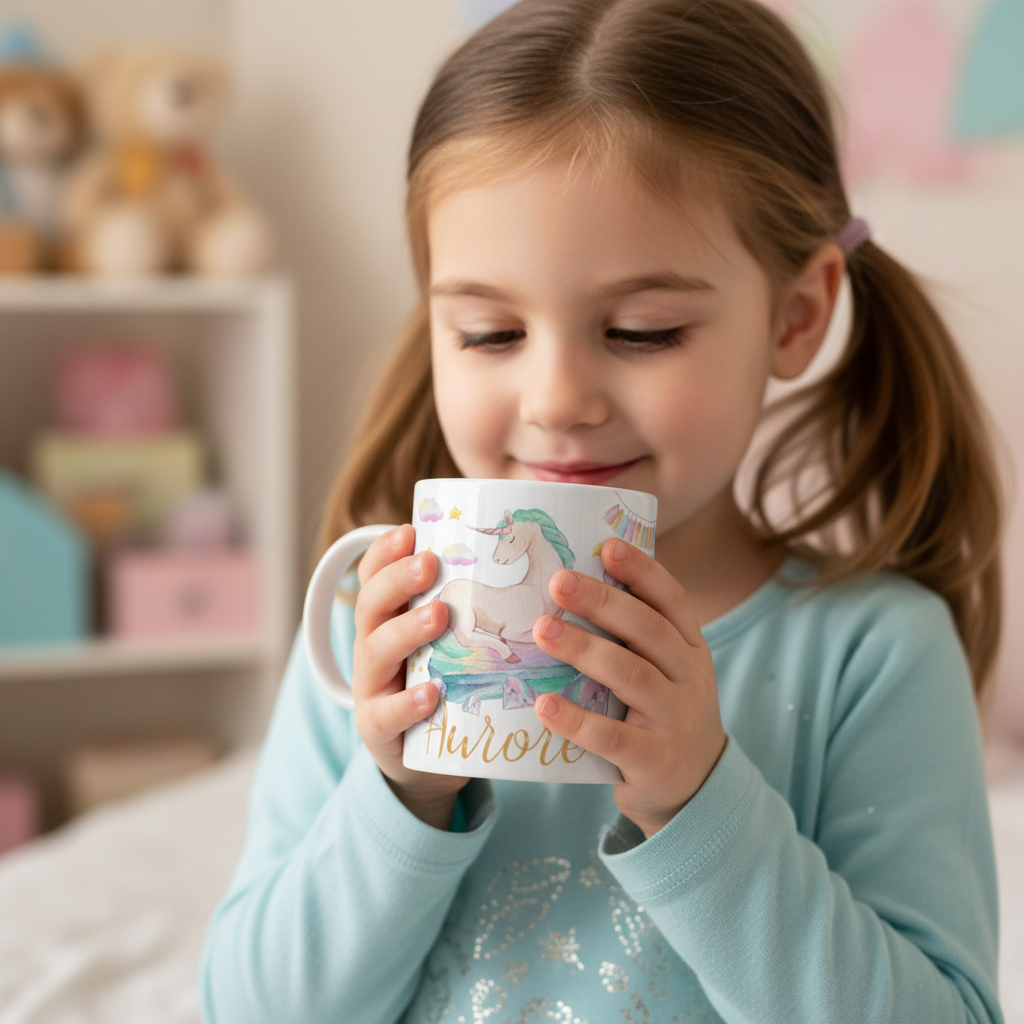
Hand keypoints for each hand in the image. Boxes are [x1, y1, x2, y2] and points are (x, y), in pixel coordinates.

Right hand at [352, 524, 467, 828]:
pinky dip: (406, 702)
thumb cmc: (451, 684)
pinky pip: (386, 714)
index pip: (374, 575)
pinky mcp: (380, 731)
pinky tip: (431, 692)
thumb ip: (479, 598)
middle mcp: (371, 645)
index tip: (410, 531)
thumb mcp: (456, 639)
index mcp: (387, 617)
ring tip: (439, 615)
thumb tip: (532, 543)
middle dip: (398, 580)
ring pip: (377, 651)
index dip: (386, 551)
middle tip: (430, 563)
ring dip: (407, 629)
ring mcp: (372, 687)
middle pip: (371, 604)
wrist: (429, 764)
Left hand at [532, 538, 725, 838]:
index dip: (643, 571)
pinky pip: (613, 737)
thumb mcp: (665, 671)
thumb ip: (632, 637)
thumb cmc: (660, 713)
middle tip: (558, 580)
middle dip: (602, 602)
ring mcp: (676, 720)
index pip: (672, 601)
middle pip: (647, 630)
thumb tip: (568, 584)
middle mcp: (690, 678)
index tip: (607, 546)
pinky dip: (577, 720)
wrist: (694, 789)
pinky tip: (544, 704)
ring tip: (542, 629)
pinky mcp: (655, 761)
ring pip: (631, 676)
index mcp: (691, 649)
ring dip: (584, 649)